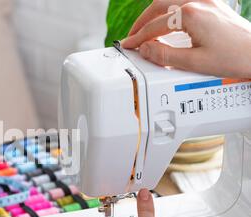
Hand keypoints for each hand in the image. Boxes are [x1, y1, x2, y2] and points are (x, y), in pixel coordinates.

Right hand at [122, 0, 250, 77]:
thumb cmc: (235, 57)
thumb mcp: (194, 62)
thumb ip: (165, 56)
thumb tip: (146, 50)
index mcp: (191, 15)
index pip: (155, 26)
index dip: (138, 38)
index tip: (129, 45)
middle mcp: (199, 2)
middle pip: (159, 6)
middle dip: (142, 22)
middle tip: (133, 36)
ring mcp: (207, 1)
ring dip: (154, 13)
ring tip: (146, 27)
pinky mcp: (214, 5)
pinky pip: (183, 0)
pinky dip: (169, 9)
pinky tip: (166, 19)